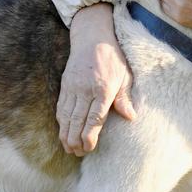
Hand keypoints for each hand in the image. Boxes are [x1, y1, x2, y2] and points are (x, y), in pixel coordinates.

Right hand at [57, 3, 136, 155]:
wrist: (92, 37)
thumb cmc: (113, 58)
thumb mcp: (125, 75)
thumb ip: (125, 97)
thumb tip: (131, 117)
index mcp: (103, 88)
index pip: (95, 117)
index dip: (90, 135)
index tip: (89, 148)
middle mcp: (85, 89)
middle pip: (77, 120)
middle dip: (76, 139)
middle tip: (78, 153)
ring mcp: (72, 87)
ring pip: (66, 115)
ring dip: (66, 134)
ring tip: (69, 148)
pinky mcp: (65, 84)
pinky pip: (61, 107)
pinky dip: (61, 121)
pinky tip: (62, 131)